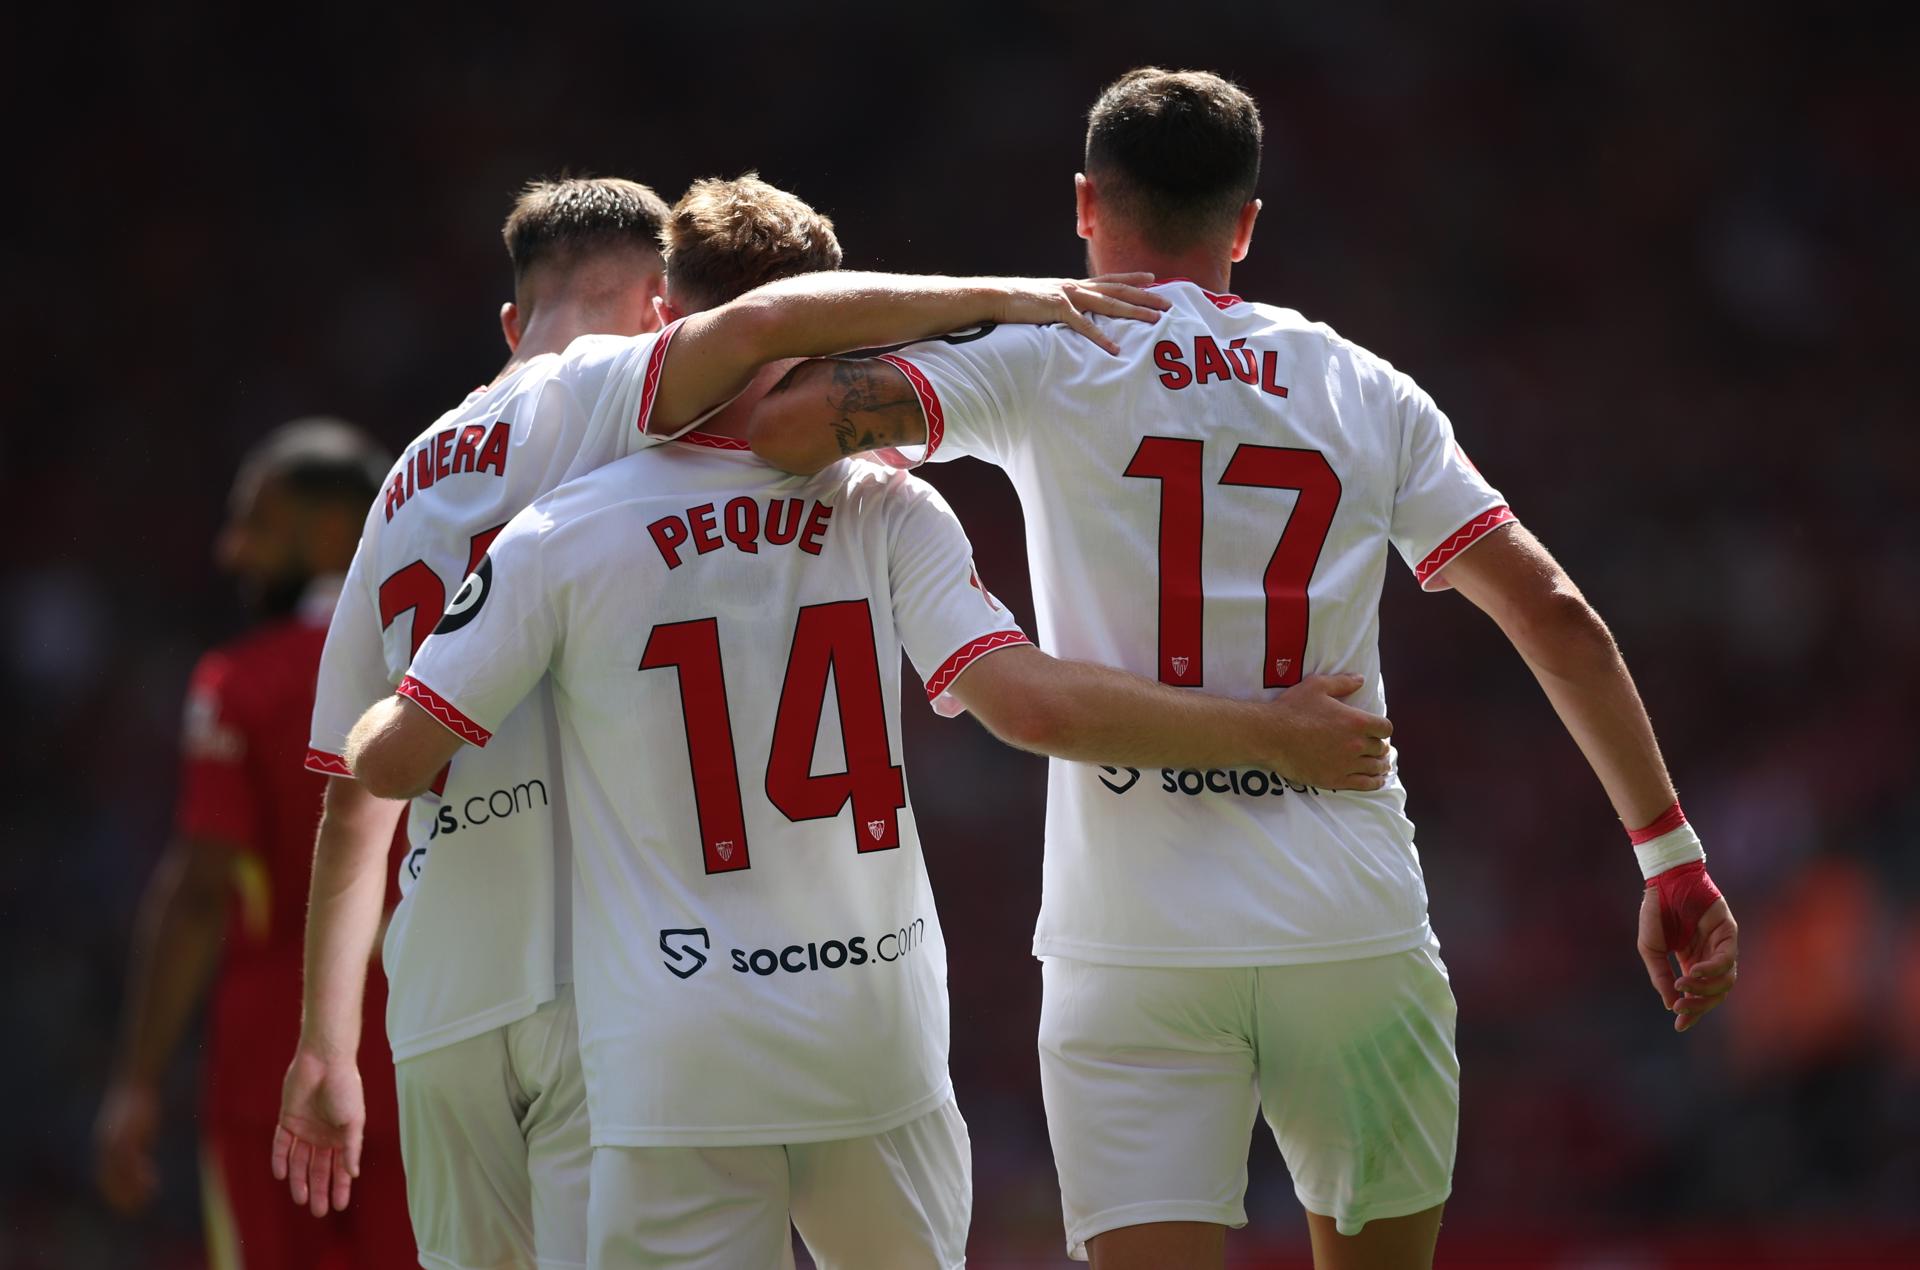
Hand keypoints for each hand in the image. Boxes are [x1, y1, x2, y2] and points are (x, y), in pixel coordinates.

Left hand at [94, 1079, 160, 1213]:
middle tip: (137, 1208)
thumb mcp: (136, 1130)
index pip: (104, 1178)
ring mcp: (114, 1142)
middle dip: (122, 1197)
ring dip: (133, 1188)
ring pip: (120, 1175)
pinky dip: (140, 1174)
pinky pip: (131, 1163)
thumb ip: (136, 1147)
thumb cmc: (137, 1104)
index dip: (115, 1193)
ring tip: (149, 1197)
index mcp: (103, 1146)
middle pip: (109, 1181)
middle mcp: (104, 1147)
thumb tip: (141, 1162)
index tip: (130, 1203)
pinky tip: (152, 1180)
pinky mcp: (126, 1136)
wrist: (136, 1083)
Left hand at [271, 1047, 365, 1216]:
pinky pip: (281, 1145)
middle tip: (319, 1212)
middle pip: (319, 1169)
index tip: (339, 1206)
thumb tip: (353, 1174)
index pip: (340, 1167)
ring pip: (299, 1162)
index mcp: (342, 1136)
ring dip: (300, 1180)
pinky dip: (280, 1160)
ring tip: (301, 1200)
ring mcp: (304, 1129)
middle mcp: (323, 1136)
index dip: (340, 1187)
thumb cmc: (345, 1088)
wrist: (325, 1062)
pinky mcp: (287, 1120)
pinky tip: (282, 1175)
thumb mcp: (354, 1121)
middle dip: (320, 1190)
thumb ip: (352, 1148)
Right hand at [991, 273, 1168, 353]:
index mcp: (1075, 285)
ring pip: (1109, 304)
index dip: (1132, 278)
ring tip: (1154, 320)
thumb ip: (1064, 304)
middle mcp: (1076, 287)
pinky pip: (1084, 326)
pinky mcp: (1058, 310)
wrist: (997, 296)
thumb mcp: (1047, 298)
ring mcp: (1069, 297)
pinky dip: (1100, 337)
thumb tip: (1073, 312)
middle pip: (1118, 290)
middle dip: (1145, 296)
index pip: (1110, 279)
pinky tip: (1115, 347)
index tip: (1153, 277)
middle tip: (1168, 303)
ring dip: (1134, 312)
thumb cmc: (1019, 302)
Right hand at [1260, 674, 1393, 790]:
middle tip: (1376, 747)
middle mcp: (1355, 744)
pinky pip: (1364, 784)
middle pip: (1380, 748)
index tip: (1378, 730)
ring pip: (1375, 767)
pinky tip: (1376, 780)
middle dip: (1379, 746)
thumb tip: (1361, 679)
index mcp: (1356, 721)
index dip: (1382, 728)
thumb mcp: (1316, 686)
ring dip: (1380, 765)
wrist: (1270, 736)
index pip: (1385, 728)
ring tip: (1381, 764)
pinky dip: (1374, 782)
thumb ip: (1342, 683)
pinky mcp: (1335, 780)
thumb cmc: (1292, 708)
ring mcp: (1346, 764)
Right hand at [1637, 867, 1737, 1032]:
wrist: (1664, 881)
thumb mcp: (1651, 950)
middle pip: (1716, 993)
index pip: (1699, 995)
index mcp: (1693, 962)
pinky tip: (1693, 972)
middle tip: (1681, 1008)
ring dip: (1704, 989)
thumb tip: (1672, 1006)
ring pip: (1725, 982)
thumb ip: (1660, 976)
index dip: (1691, 1012)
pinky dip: (1711, 971)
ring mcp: (1721, 946)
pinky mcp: (1728, 933)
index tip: (1678, 1026)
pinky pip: (1726, 960)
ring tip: (1683, 985)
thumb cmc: (1656, 911)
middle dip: (1699, 1005)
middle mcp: (1711, 957)